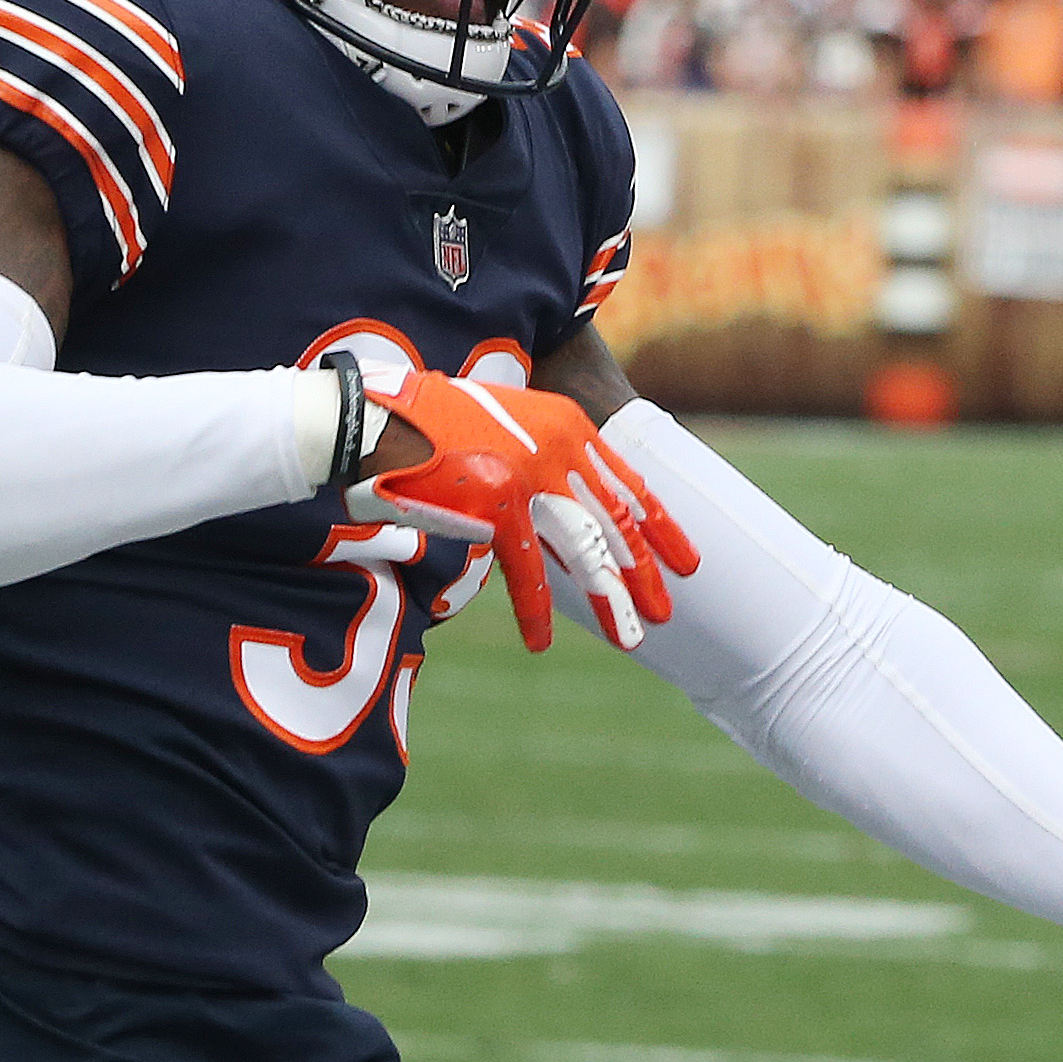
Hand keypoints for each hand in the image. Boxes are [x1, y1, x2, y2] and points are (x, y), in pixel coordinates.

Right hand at [346, 363, 698, 650]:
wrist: (376, 420)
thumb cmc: (435, 425)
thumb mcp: (508, 426)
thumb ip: (545, 458)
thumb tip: (572, 511)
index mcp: (568, 424)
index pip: (628, 484)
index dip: (659, 528)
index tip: (686, 562)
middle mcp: (559, 447)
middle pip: (616, 522)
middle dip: (643, 572)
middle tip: (665, 612)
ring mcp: (530, 475)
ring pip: (586, 549)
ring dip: (611, 598)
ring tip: (630, 637)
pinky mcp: (496, 504)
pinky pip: (525, 569)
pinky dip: (533, 609)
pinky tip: (541, 641)